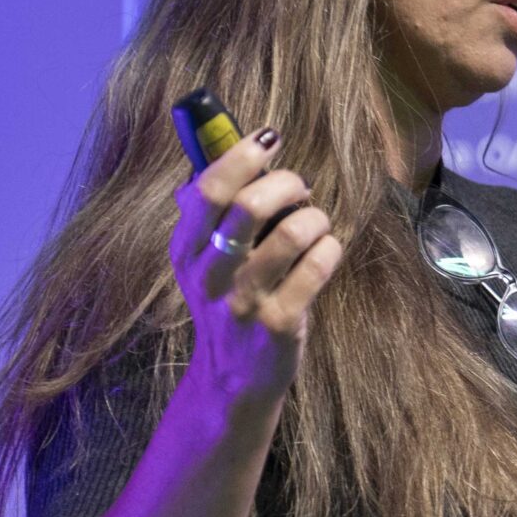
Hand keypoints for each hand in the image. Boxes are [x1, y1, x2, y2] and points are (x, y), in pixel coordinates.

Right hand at [168, 128, 345, 410]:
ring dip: (315, 217)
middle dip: (287, 183)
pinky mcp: (279, 324)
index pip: (207, 190)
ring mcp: (244, 302)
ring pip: (293, 233)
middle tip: (300, 188)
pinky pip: (317, 265)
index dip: (242, 155)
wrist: (234, 378)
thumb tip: (213, 144)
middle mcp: (209, 275)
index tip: (269, 138)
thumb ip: (208, 210)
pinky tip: (326, 251)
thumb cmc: (229, 302)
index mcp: (186, 250)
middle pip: (249, 205)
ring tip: (316, 224)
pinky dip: (330, 247)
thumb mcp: (203, 261)